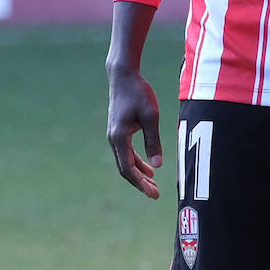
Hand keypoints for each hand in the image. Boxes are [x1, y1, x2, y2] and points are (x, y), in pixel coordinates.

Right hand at [106, 67, 164, 198]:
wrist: (123, 75)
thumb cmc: (138, 92)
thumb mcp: (151, 116)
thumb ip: (153, 141)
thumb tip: (156, 166)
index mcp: (119, 138)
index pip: (128, 169)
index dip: (140, 183)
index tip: (153, 193)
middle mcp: (113, 139)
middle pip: (125, 168)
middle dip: (140, 182)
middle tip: (155, 194)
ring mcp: (114, 135)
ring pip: (125, 161)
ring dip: (138, 173)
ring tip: (153, 183)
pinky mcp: (118, 130)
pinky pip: (126, 152)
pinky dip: (136, 161)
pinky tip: (148, 166)